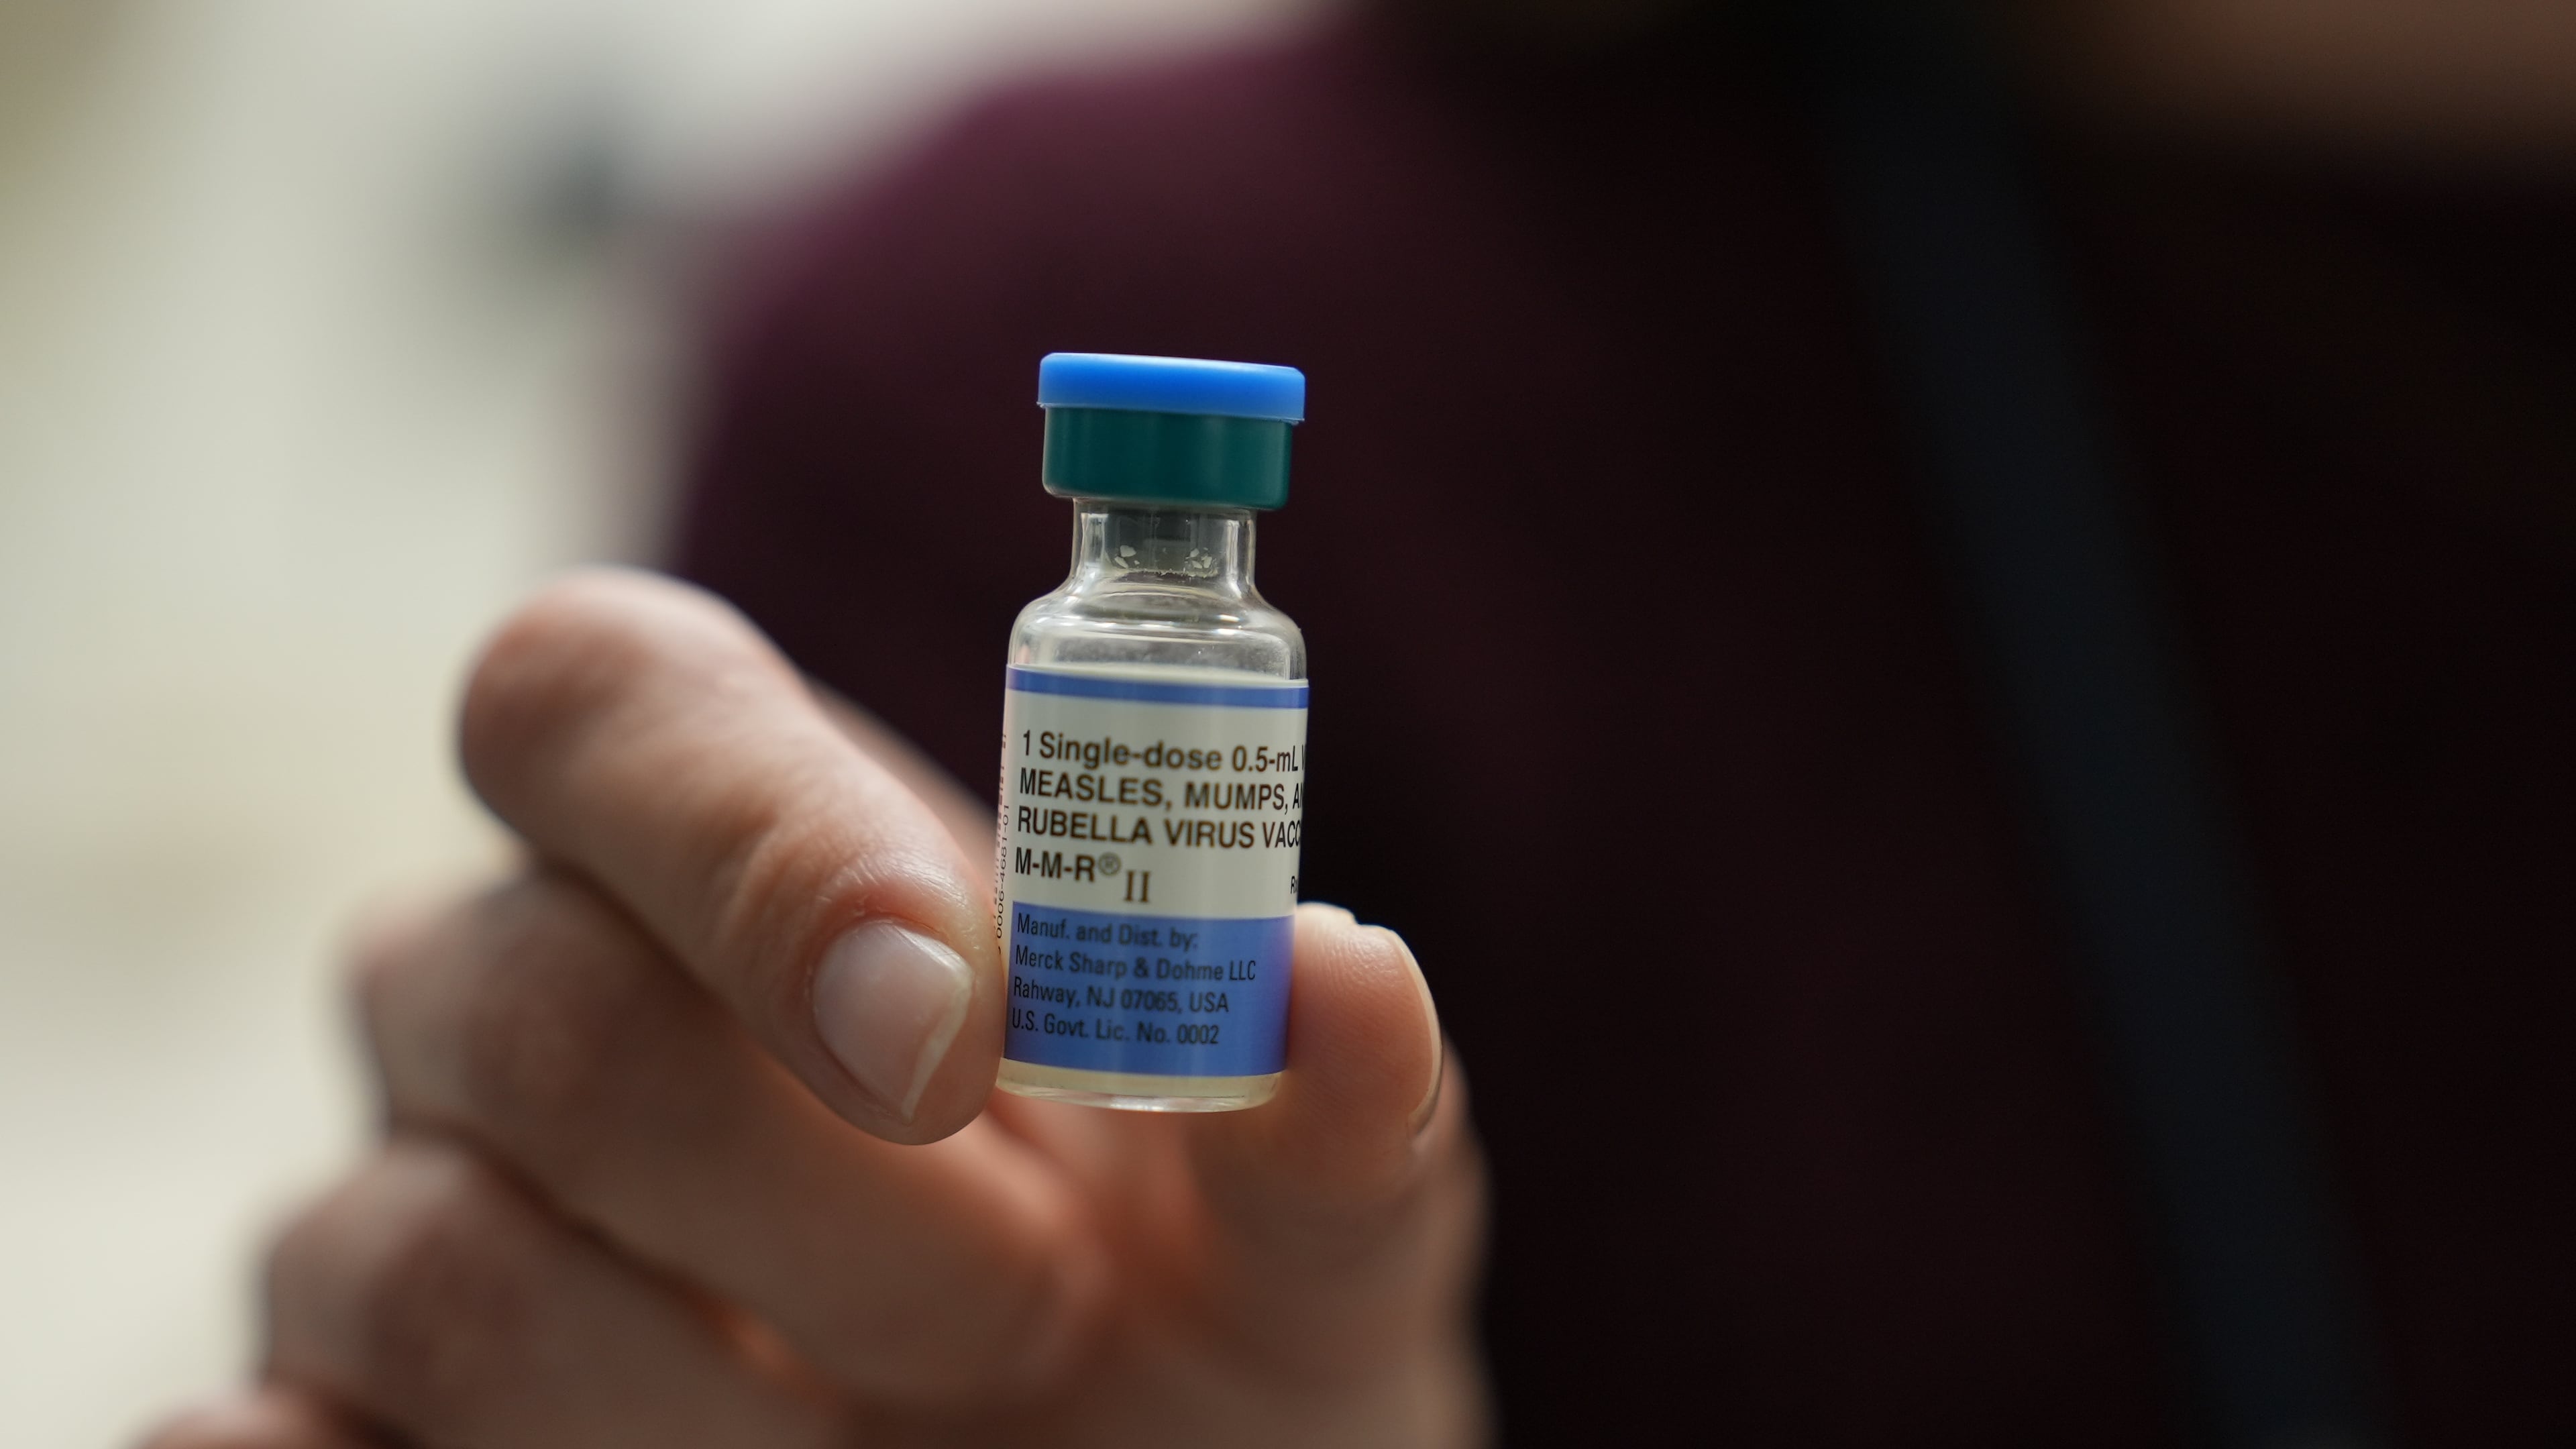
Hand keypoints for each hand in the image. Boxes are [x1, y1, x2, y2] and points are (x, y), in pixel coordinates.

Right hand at [143, 571, 1485, 1448]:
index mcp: (742, 850)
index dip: (751, 833)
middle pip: (530, 1002)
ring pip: (425, 1258)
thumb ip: (1335, 1119)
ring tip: (912, 1446)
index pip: (595, 695)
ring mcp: (397, 1222)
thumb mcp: (1310, 1248)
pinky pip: (245, 1443)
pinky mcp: (329, 1428)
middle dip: (822, 1194)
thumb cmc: (1205, 1354)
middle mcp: (516, 1000)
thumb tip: (1345, 981)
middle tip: (1036, 1309)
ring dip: (718, 1404)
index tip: (954, 1022)